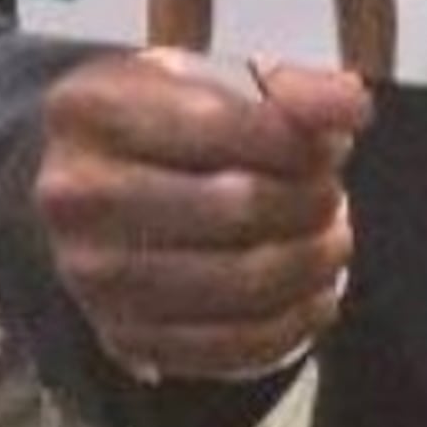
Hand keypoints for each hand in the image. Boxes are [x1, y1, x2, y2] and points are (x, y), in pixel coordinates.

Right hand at [34, 46, 369, 382]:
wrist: (98, 194)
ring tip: (331, 240)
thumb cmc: (169, 125)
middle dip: (311, 201)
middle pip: (236, 206)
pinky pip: (232, 346)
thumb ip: (290, 86)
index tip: (333, 144)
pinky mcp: (122, 336)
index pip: (218, 124)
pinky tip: (314, 292)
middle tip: (332, 195)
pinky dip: (293, 322)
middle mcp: (74, 195)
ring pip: (242, 281)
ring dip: (313, 263)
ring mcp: (90, 274)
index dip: (298, 138)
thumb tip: (352, 104)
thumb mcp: (214, 81)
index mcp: (88, 110)